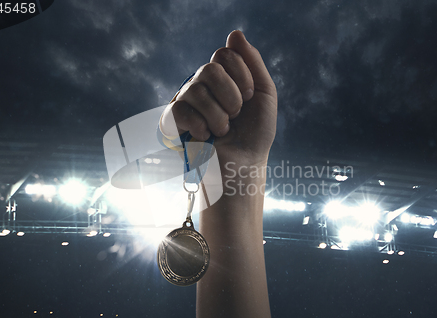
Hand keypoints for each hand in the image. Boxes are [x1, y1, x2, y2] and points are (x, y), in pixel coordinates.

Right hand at [160, 30, 276, 168]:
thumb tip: (234, 33)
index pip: (224, 54)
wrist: (244, 165)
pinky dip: (201, 127)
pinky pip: (180, 110)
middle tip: (236, 114)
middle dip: (231, 96)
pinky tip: (206, 137)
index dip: (242, 76)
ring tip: (223, 130)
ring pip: (197, 91)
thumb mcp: (263, 94)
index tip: (249, 98)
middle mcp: (201, 84)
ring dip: (219, 117)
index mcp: (222, 77)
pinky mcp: (172, 121)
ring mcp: (185, 101)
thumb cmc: (255, 133)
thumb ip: (252, 63)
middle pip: (209, 69)